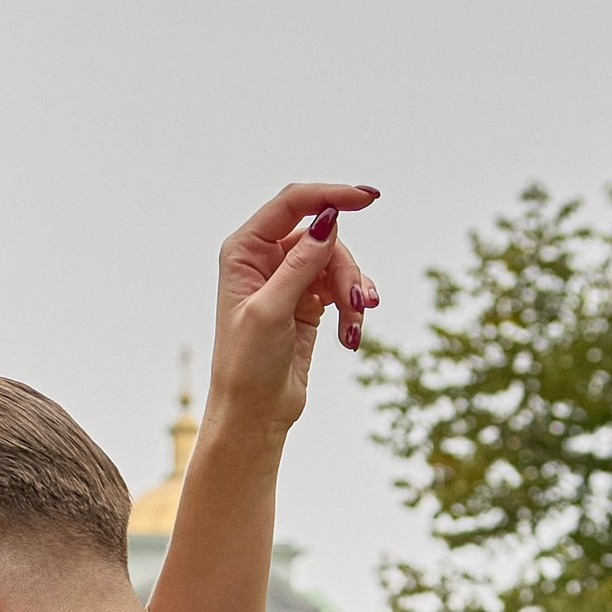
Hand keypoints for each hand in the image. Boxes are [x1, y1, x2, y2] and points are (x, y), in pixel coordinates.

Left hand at [202, 179, 380, 445]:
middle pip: (323, 236)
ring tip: (356, 323)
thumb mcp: (271, 311)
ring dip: (352, 290)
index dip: (330, 196)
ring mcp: (288, 279)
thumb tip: (328, 219)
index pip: (292, 203)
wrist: (253, 416)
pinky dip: (352, 306)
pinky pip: (341, 286)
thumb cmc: (247, 366)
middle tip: (358, 301)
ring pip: (337, 262)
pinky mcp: (307, 302)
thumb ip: (299, 264)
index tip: (368, 199)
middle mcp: (264, 258)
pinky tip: (352, 333)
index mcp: (244, 250)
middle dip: (345, 266)